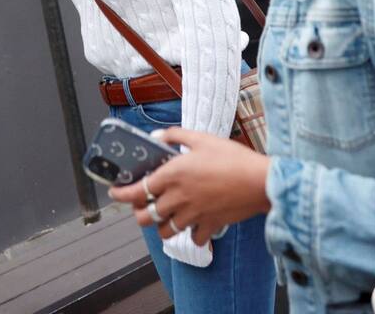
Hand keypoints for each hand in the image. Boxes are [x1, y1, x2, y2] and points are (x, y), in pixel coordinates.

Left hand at [108, 128, 271, 245]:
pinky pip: (193, 238)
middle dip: (140, 213)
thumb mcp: (201, 138)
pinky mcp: (209, 225)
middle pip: (146, 216)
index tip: (114, 192)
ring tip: (166, 216)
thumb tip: (156, 136)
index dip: (121, 194)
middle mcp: (178, 199)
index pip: (137, 190)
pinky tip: (194, 225)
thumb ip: (174, 136)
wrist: (260, 181)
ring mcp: (193, 215)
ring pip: (165, 231)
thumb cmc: (231, 157)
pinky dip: (191, 234)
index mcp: (172, 176)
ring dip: (162, 225)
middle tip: (143, 205)